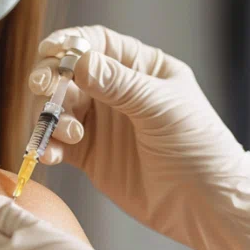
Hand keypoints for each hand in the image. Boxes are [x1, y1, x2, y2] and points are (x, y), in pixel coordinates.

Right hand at [30, 26, 249, 249]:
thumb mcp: (163, 109)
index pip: (98, 43)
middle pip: (69, 74)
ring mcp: (102, 125)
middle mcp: (118, 92)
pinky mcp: (91, 157)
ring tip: (71, 135)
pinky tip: (50, 155)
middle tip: (42, 91)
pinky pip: (59, 143)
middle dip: (51, 80)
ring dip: (51, 116)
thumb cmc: (199, 149)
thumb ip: (120, 84)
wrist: (207, 206)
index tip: (49, 53)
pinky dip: (48, 145)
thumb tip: (79, 61)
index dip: (69, 43)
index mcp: (143, 69)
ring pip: (59, 109)